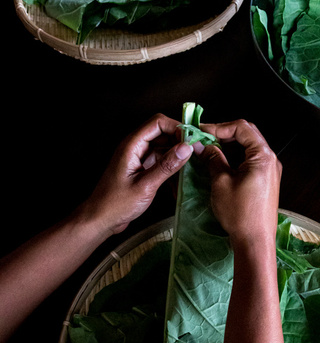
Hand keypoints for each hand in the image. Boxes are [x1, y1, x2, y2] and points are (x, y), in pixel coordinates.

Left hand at [82, 113, 192, 236]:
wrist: (100, 219)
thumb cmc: (116, 204)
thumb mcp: (145, 185)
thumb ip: (167, 166)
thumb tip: (186, 148)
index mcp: (132, 145)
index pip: (157, 123)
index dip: (176, 127)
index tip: (192, 140)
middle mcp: (135, 147)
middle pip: (162, 132)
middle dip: (180, 140)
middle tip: (197, 152)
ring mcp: (139, 157)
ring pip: (163, 146)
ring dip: (177, 154)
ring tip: (192, 164)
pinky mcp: (143, 168)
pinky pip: (161, 159)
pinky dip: (172, 165)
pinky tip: (181, 176)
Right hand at [199, 119, 281, 250]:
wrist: (255, 241)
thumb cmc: (240, 214)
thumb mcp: (221, 183)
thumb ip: (213, 159)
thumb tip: (202, 146)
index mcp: (262, 156)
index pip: (241, 128)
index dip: (219, 126)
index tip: (201, 132)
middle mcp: (270, 160)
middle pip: (247, 134)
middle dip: (224, 133)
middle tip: (203, 138)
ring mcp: (270, 170)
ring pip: (248, 147)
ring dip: (228, 145)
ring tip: (208, 150)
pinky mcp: (266, 180)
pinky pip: (250, 160)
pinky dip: (235, 157)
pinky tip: (220, 162)